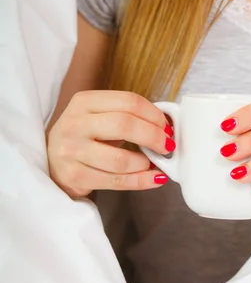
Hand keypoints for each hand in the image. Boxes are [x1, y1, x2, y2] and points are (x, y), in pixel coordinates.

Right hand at [47, 90, 174, 196]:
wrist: (51, 161)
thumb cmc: (84, 137)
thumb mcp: (98, 117)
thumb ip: (128, 116)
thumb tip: (167, 126)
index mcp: (84, 102)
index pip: (128, 102)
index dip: (154, 115)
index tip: (167, 127)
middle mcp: (75, 123)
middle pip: (125, 125)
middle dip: (154, 137)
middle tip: (167, 146)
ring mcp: (72, 150)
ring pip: (121, 159)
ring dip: (145, 163)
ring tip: (154, 163)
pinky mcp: (75, 175)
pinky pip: (116, 181)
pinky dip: (141, 181)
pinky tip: (153, 179)